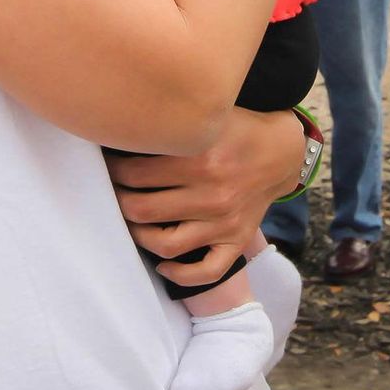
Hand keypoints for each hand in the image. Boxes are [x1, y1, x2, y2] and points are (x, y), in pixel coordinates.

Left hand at [105, 108, 304, 286]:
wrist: (282, 151)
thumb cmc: (234, 128)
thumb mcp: (205, 116)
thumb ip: (170, 123)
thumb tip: (123, 124)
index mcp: (198, 158)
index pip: (134, 173)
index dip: (112, 170)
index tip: (106, 165)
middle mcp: (210, 194)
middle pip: (142, 209)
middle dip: (118, 201)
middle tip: (113, 192)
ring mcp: (223, 222)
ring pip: (165, 243)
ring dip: (139, 235)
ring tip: (130, 222)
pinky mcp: (236, 241)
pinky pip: (206, 271)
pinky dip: (180, 274)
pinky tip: (162, 263)